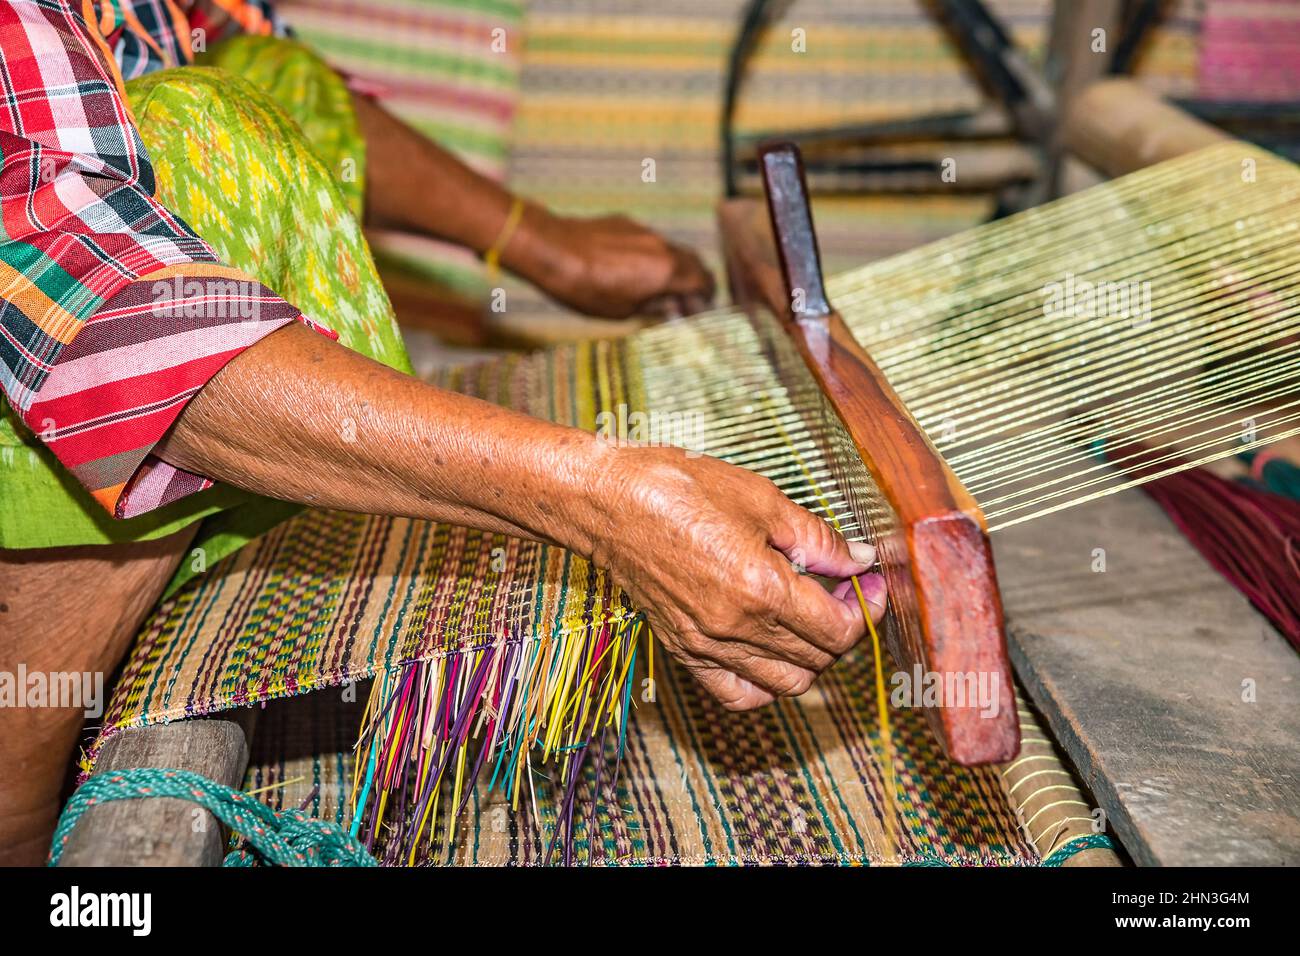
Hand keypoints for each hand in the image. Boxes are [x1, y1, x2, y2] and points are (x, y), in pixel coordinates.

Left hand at [511, 208, 715, 318]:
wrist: (551, 250)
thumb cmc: (586, 288)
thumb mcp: (622, 311)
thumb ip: (653, 308)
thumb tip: (670, 309)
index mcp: (667, 272)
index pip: (703, 282)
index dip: (705, 299)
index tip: (699, 311)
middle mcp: (662, 247)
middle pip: (694, 262)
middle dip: (696, 282)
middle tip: (688, 301)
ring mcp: (644, 231)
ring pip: (671, 250)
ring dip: (674, 269)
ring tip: (660, 289)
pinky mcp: (626, 224)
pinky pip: (649, 242)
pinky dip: (653, 257)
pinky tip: (634, 271)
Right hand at [579, 445, 885, 709]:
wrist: (610, 502)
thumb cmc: (679, 489)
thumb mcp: (761, 499)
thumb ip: (817, 537)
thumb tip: (857, 559)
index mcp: (761, 589)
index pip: (839, 630)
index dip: (868, 608)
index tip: (872, 583)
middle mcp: (736, 627)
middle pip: (819, 659)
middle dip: (845, 627)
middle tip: (845, 589)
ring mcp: (707, 645)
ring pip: (785, 683)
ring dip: (811, 657)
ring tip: (810, 617)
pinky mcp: (685, 650)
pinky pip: (737, 694)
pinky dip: (765, 684)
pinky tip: (771, 649)